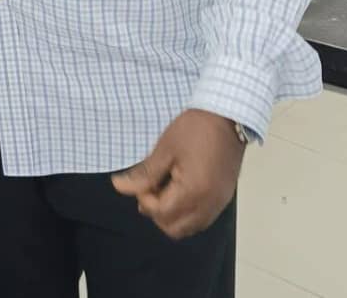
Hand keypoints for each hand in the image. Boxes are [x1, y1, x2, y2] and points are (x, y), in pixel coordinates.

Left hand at [111, 109, 245, 239]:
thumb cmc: (194, 130)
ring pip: (189, 227)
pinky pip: (202, 219)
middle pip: (174, 228)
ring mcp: (218, 204)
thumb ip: (143, 175)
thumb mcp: (164, 149)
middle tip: (150, 187)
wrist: (227, 117)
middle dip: (157, 212)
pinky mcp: (224, 198)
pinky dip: (187, 213)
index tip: (142, 181)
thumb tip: (119, 187)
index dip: (145, 199)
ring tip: (164, 188)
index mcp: (193, 192)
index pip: (161, 213)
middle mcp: (209, 205)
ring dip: (172, 215)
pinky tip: (179, 190)